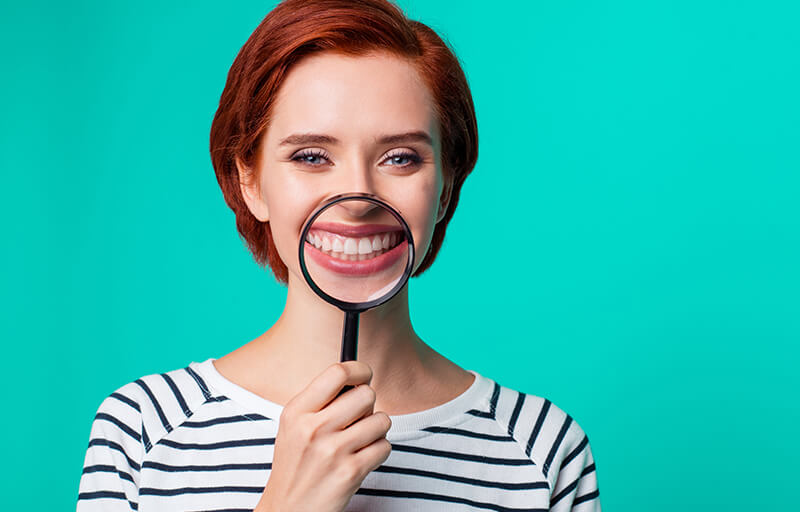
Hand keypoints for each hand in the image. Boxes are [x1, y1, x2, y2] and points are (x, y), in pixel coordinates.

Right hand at [253, 361, 391, 511]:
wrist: (288, 511)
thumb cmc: (297, 465)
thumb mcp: (294, 427)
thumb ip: (321, 402)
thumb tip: (360, 378)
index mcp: (296, 412)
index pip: (337, 372)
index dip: (359, 370)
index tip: (364, 376)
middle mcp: (312, 429)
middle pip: (366, 394)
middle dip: (369, 405)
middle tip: (359, 418)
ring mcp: (332, 451)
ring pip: (382, 420)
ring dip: (376, 430)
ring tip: (359, 441)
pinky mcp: (350, 473)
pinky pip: (385, 446)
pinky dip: (378, 451)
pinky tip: (362, 459)